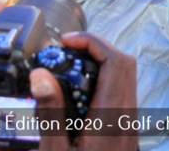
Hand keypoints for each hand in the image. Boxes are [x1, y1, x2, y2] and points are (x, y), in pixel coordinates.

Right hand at [30, 32, 137, 150]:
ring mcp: (128, 121)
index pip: (115, 61)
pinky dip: (102, 79)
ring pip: (125, 76)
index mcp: (110, 117)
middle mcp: (125, 115)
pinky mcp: (124, 127)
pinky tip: (79, 91)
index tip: (67, 41)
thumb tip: (41, 76)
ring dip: (100, 62)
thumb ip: (50, 113)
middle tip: (67, 50)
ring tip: (70, 66)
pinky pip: (121, 91)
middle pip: (124, 62)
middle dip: (96, 47)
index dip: (92, 42)